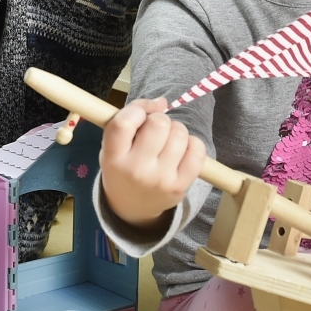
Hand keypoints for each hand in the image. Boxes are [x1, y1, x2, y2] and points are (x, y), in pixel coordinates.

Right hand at [98, 98, 205, 229]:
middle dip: (159, 120)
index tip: (139, 116)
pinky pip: (197, 149)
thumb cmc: (123, 167)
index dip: (136, 110)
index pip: (124, 122)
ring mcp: (161, 180)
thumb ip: (130, 117)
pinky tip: (181, 150)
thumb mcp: (113, 145)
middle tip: (154, 131)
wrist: (131, 207)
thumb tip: (162, 102)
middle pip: (158, 124)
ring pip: (180, 133)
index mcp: (113, 158)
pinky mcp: (181, 186)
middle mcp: (136, 171)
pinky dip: (192, 143)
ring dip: (175, 130)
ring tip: (166, 142)